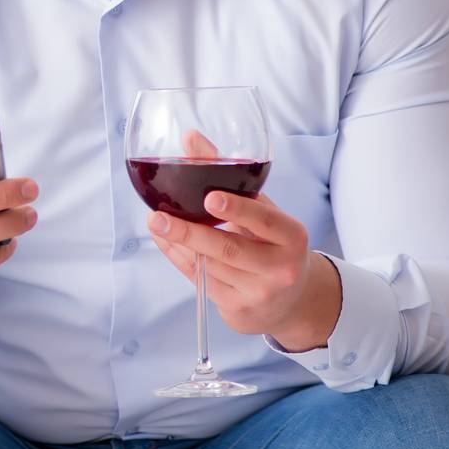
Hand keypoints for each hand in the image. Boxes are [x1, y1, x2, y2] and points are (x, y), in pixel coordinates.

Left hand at [148, 189, 339, 348]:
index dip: (237, 209)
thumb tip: (191, 139)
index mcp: (291, 236)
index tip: (210, 198)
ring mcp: (259, 292)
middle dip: (189, 232)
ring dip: (178, 244)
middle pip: (229, 248)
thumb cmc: (271, 243)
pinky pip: (201, 280)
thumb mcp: (262, 211)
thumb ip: (228, 175)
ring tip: (157, 224)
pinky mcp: (239, 309)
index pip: (264, 220)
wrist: (291, 299)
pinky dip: (180, 259)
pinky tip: (166, 242)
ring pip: (209, 265)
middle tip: (158, 218)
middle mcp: (280, 268)